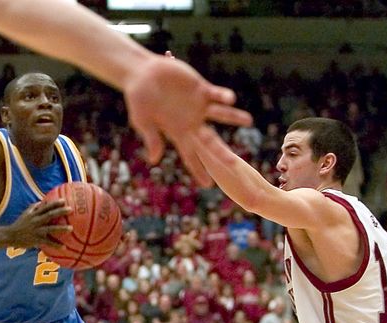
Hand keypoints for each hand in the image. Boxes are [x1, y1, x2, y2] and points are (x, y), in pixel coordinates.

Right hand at [7, 199, 71, 248]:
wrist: (10, 236)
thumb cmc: (19, 224)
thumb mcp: (26, 214)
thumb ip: (34, 207)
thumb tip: (43, 202)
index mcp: (34, 214)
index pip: (46, 207)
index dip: (55, 203)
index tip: (64, 200)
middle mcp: (36, 221)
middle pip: (50, 215)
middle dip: (60, 211)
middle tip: (71, 210)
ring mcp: (37, 231)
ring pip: (51, 229)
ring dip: (61, 228)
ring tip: (71, 228)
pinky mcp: (36, 240)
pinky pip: (48, 243)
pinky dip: (56, 245)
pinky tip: (64, 247)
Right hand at [123, 54, 251, 184]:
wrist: (142, 73)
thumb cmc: (137, 98)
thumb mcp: (142, 120)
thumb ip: (152, 138)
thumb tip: (155, 160)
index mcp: (177, 132)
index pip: (190, 156)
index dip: (198, 171)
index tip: (207, 185)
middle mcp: (191, 122)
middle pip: (210, 142)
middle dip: (221, 154)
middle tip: (234, 165)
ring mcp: (197, 105)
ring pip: (220, 115)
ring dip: (233, 118)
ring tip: (249, 121)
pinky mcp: (200, 88)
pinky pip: (216, 94)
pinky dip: (223, 97)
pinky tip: (230, 99)